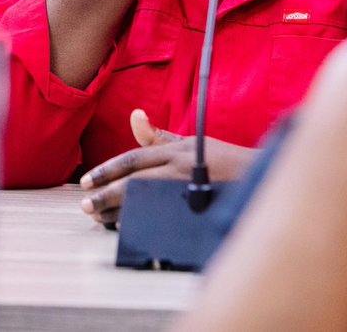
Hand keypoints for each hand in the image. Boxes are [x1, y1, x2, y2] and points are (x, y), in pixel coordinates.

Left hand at [77, 109, 254, 225]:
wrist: (261, 177)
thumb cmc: (222, 160)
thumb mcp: (191, 142)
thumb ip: (159, 136)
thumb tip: (134, 116)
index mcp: (175, 150)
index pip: (133, 159)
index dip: (107, 171)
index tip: (85, 182)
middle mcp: (180, 168)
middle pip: (134, 182)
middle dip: (106, 194)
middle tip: (86, 205)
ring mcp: (190, 190)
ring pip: (145, 202)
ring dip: (120, 213)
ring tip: (100, 219)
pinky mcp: (198, 209)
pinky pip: (164, 219)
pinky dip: (144, 224)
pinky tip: (128, 229)